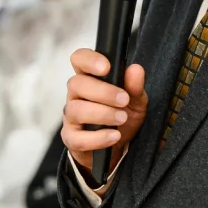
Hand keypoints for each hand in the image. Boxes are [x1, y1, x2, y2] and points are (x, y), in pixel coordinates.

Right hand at [62, 49, 147, 171]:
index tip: (107, 67)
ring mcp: (71, 116)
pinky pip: (78, 137)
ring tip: (121, 118)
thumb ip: (135, 86)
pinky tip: (113, 136)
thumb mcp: (135, 102)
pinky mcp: (71, 138)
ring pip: (76, 110)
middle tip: (124, 100)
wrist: (117, 148)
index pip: (79, 59)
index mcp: (89, 78)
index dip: (89, 59)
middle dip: (103, 92)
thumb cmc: (122, 117)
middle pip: (76, 83)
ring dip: (102, 114)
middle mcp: (76, 95)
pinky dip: (98, 138)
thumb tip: (136, 69)